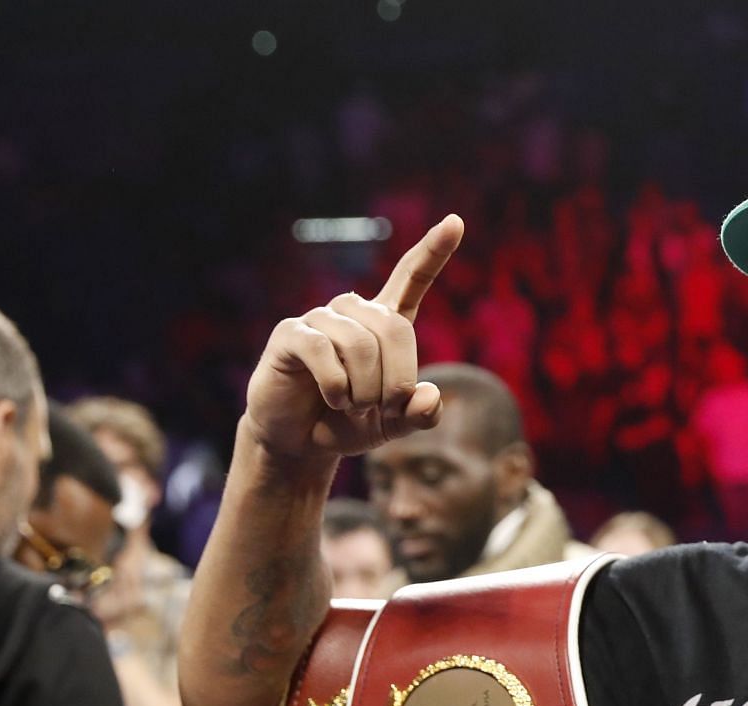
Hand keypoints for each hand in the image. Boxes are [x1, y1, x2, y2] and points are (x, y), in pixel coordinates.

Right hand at [243, 214, 462, 461]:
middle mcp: (354, 313)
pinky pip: (325, 351)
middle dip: (398, 378)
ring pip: (360, 343)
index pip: (411, 279)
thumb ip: (420, 414)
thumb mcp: (394, 424)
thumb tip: (428, 396)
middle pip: (394, 327)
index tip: (456, 222)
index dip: (433, 252)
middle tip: (384, 407)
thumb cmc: (350, 423)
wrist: (300, 442)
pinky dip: (338, 387)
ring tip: (354, 406)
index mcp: (384, 325)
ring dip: (365, 389)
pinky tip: (334, 400)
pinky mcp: (291, 334)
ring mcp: (321, 319)